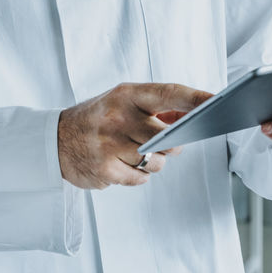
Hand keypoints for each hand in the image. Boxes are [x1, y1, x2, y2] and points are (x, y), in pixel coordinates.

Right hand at [57, 82, 211, 189]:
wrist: (52, 141)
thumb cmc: (95, 119)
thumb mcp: (121, 102)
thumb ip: (156, 108)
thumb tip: (193, 115)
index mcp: (126, 94)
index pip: (169, 93)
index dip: (196, 98)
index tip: (218, 101)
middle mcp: (118, 117)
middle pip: (169, 137)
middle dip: (170, 143)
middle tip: (157, 140)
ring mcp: (110, 144)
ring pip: (157, 162)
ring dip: (151, 161)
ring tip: (129, 152)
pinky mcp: (105, 170)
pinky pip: (141, 179)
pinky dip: (136, 175)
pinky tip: (119, 164)